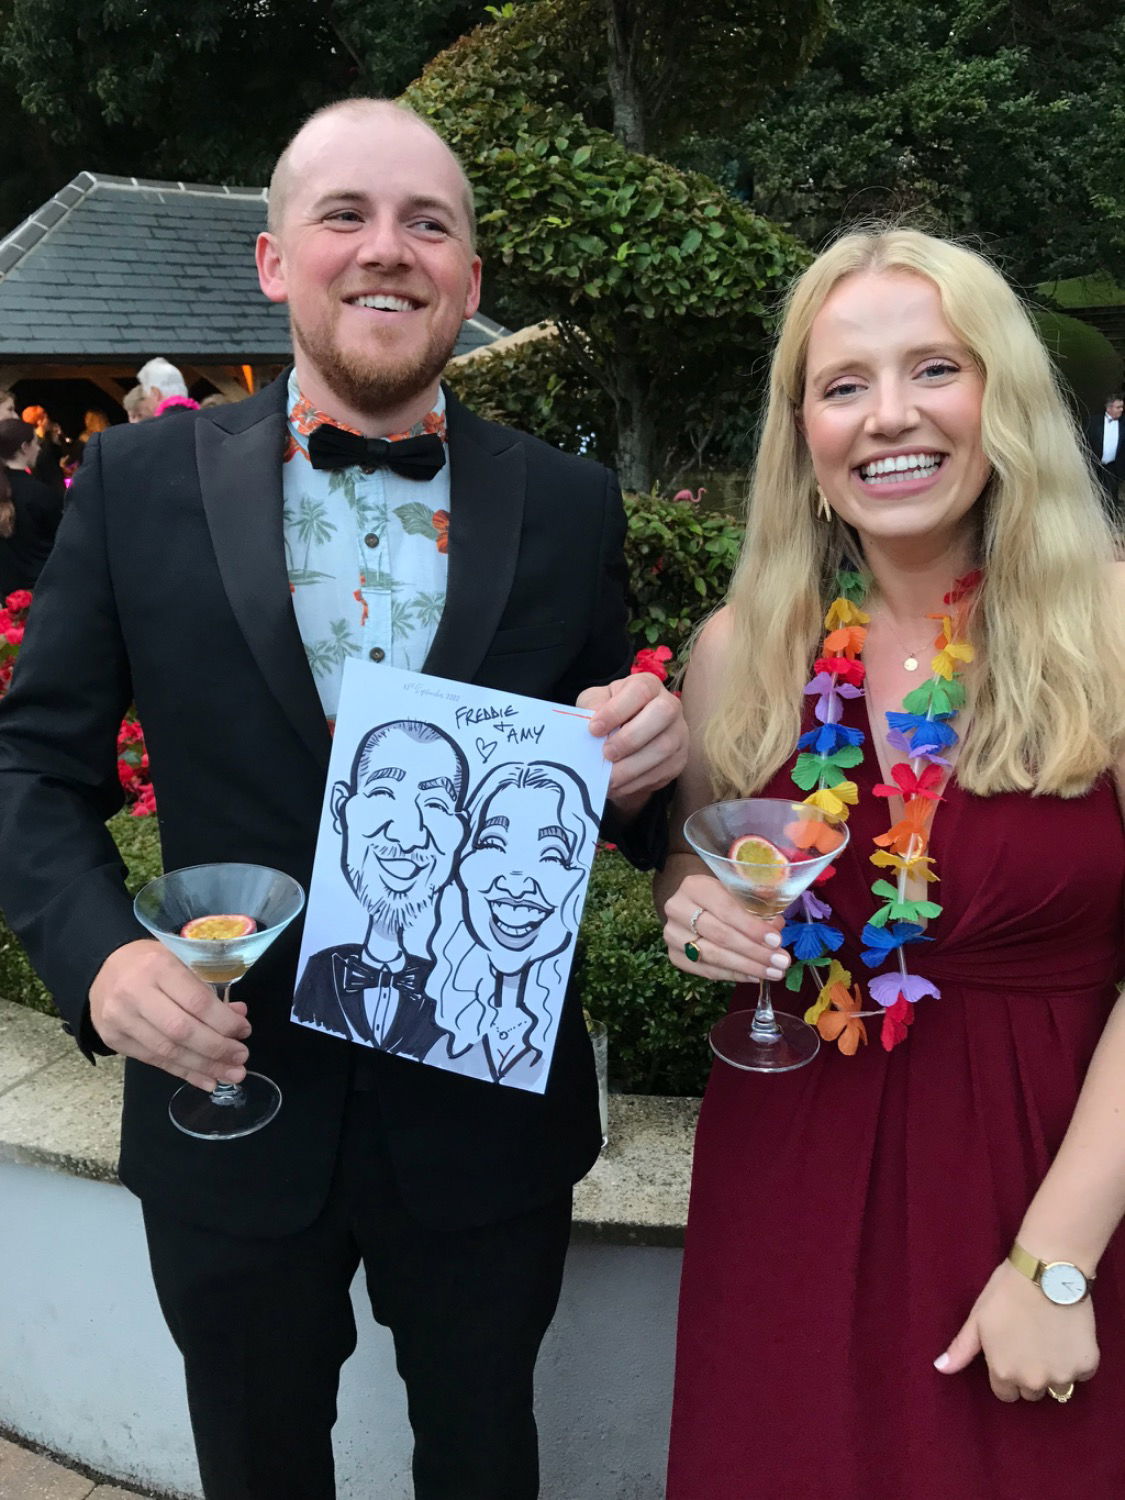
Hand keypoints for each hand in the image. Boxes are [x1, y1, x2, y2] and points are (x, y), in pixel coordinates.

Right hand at [89, 939, 250, 1091]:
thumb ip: (208, 989)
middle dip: (216, 1049)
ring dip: (203, 1067)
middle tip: (240, 1058)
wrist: (103, 966)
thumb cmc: (151, 962)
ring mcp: (120, 1019)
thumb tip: (238, 1016)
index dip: (224, 1022)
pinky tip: (206, 1080)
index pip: (197, 1002)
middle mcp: (135, 993)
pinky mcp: (113, 1039)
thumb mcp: (181, 961)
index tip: (244, 1031)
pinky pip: (154, 1061)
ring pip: (167, 1051)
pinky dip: (183, 1072)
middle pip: (182, 1031)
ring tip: (231, 1075)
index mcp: (158, 967)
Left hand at [578, 673, 687, 814]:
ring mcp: (678, 733)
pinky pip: (663, 771)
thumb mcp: (594, 703)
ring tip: (608, 777)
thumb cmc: (608, 715)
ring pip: (664, 747)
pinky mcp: (679, 759)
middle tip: (606, 753)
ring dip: (632, 766)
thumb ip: (591, 706)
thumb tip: (591, 720)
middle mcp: (670, 705)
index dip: (617, 709)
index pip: (640, 690)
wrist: (624, 742)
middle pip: (662, 713)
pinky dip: (637, 782)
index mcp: (648, 685)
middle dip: (631, 737)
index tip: (594, 729)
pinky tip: (619, 785)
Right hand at [662, 872, 790, 984]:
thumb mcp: (739, 890)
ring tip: (774, 973)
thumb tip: (776, 927)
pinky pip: (707, 971)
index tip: (776, 940)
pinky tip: (755, 976)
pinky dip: (734, 975)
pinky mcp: (675, 956)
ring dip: (747, 967)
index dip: (752, 927)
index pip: (726, 909)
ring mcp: (673, 935)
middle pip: (720, 935)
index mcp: (695, 886)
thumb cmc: (722, 896)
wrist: (693, 905)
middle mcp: (677, 909)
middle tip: (781, 961)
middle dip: (754, 951)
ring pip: (713, 956)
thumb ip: (758, 905)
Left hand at [935, 1260, 1098, 1400]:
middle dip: (1030, 1372)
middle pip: (1031, 1391)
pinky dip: (1077, 1359)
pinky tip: (1068, 1335)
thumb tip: (940, 1369)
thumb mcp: (978, 1318)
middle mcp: (1033, 1381)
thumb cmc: (1006, 1292)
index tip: (1011, 1351)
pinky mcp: (1087, 1365)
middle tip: (1031, 1342)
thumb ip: (961, 1349)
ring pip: (1058, 1385)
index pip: (1005, 1393)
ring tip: (1050, 1338)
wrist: (1046, 1271)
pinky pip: (1082, 1372)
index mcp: (1004, 1373)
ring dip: (1054, 1369)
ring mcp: (1063, 1375)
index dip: (1006, 1373)